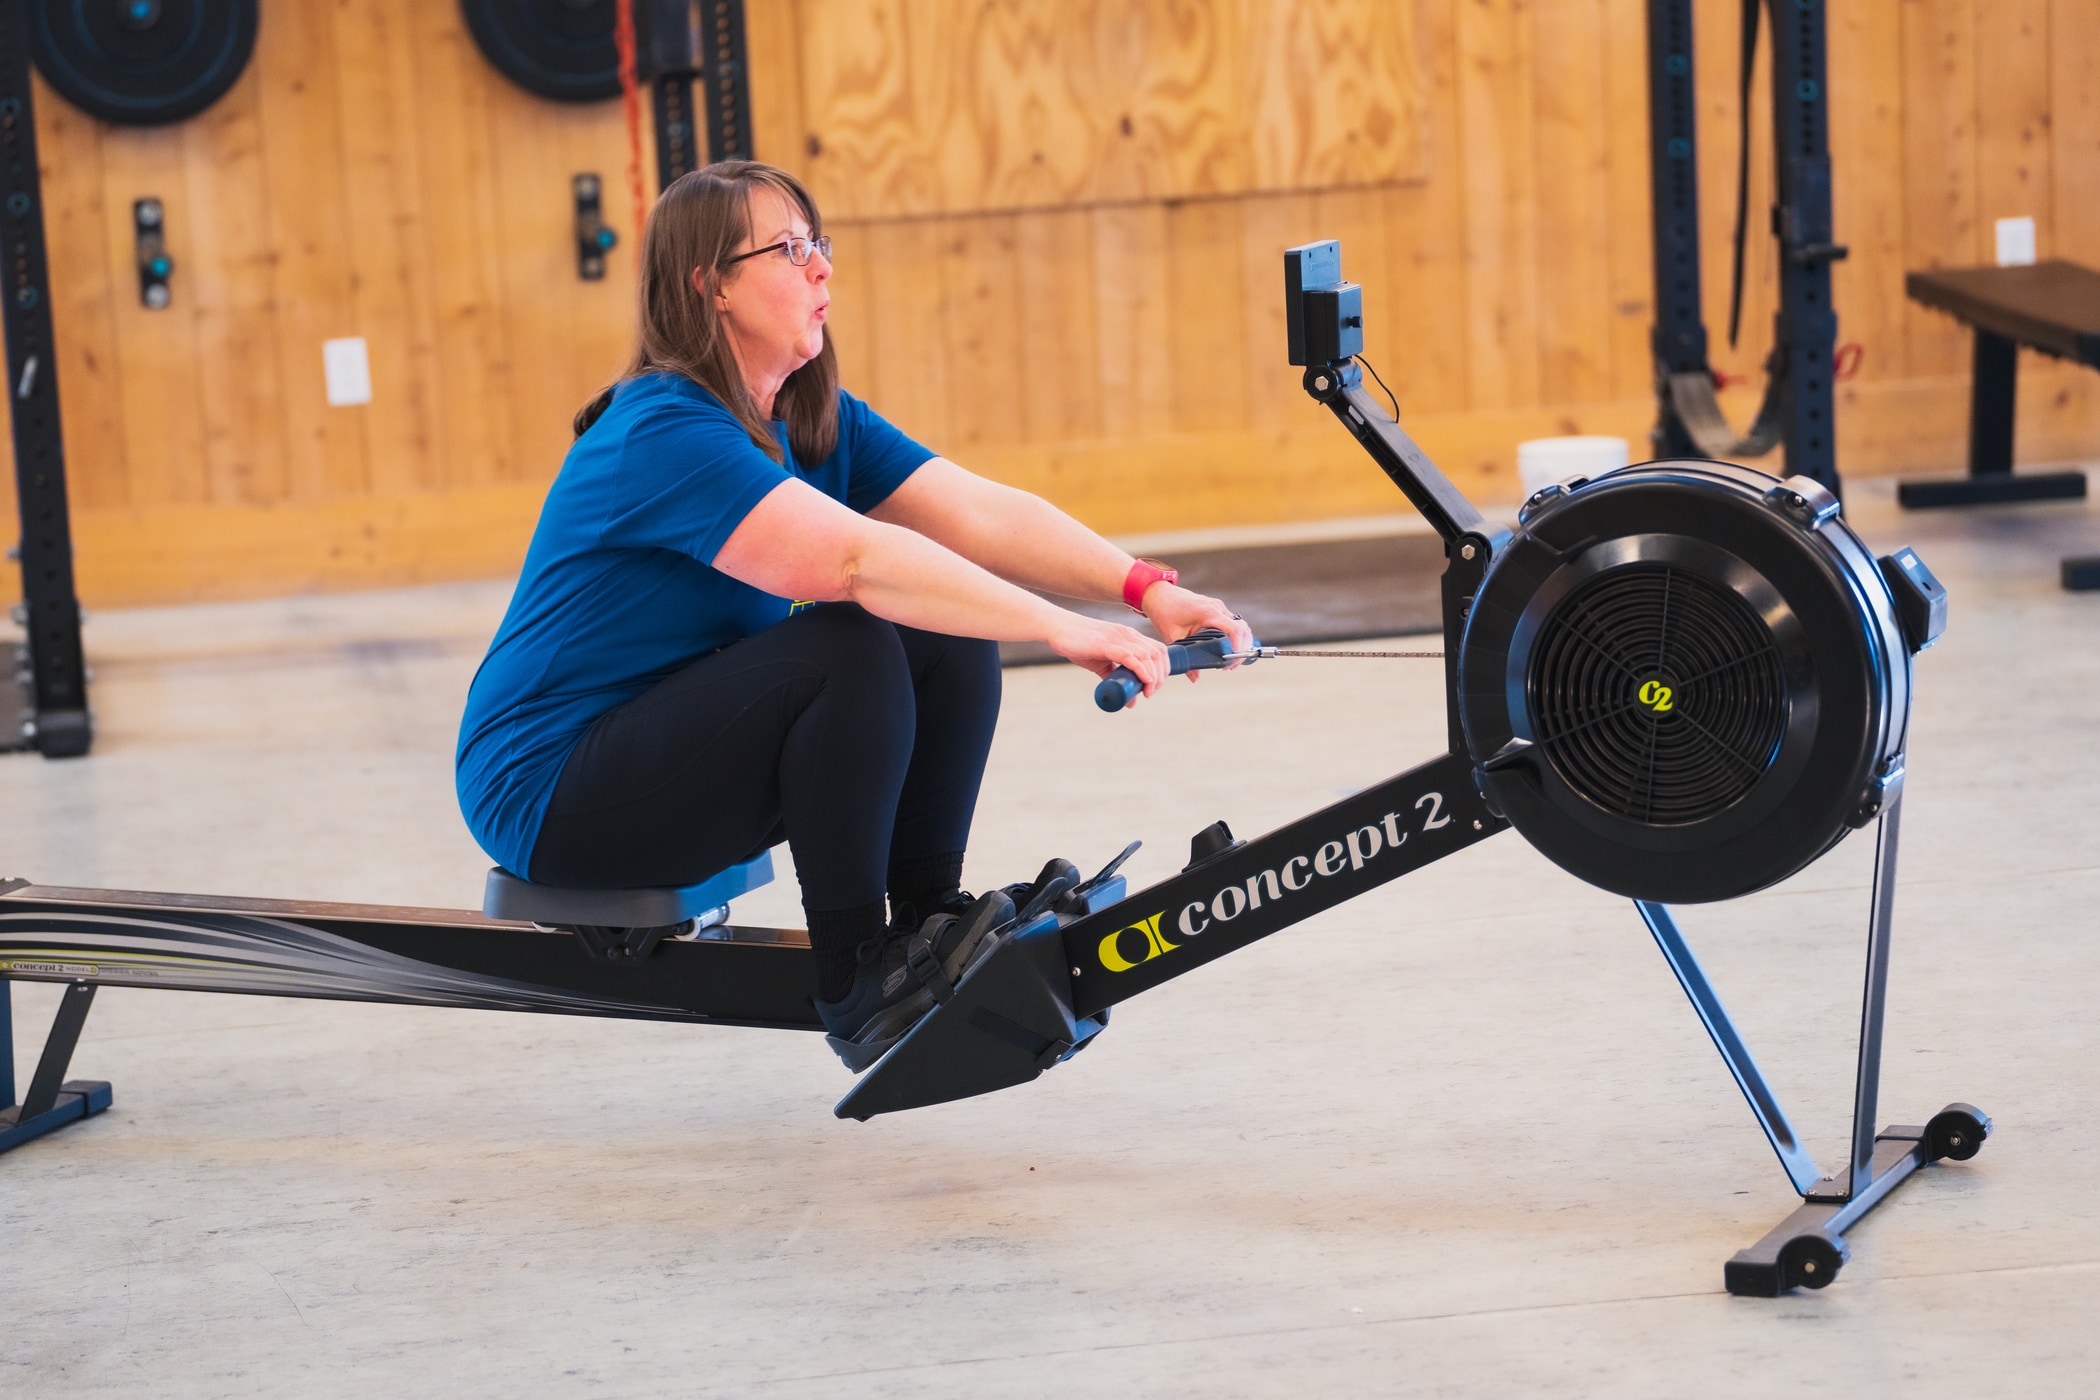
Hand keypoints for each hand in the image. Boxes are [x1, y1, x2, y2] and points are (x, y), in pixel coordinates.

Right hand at [1047, 612, 1171, 701]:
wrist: (1058, 628)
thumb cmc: (1078, 644)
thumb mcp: (1101, 663)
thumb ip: (1115, 679)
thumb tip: (1130, 702)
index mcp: (1129, 636)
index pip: (1158, 650)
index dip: (1163, 668)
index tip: (1156, 685)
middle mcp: (1127, 635)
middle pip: (1158, 653)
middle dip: (1161, 675)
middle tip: (1151, 692)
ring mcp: (1118, 638)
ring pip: (1148, 656)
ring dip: (1153, 676)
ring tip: (1147, 692)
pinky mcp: (1106, 644)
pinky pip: (1130, 657)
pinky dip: (1141, 670)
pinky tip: (1144, 682)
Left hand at [1141, 583, 1255, 678]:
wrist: (1160, 594)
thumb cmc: (1165, 611)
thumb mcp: (1173, 637)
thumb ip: (1186, 657)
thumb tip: (1195, 678)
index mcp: (1208, 613)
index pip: (1235, 630)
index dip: (1238, 647)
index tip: (1231, 661)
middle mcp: (1217, 608)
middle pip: (1243, 629)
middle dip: (1242, 649)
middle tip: (1230, 665)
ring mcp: (1219, 607)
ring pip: (1241, 625)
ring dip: (1241, 643)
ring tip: (1230, 660)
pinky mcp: (1217, 609)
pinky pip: (1233, 623)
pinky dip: (1235, 636)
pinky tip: (1227, 649)